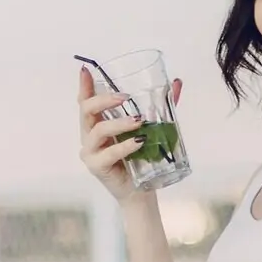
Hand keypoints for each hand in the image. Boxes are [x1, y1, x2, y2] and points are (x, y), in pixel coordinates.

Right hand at [78, 64, 182, 201]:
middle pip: (86, 110)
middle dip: (104, 100)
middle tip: (125, 97)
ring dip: (118, 123)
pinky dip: (124, 146)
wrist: (141, 192)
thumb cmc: (141, 159)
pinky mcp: (97, 167)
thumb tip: (176, 83)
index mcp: (98, 123)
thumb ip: (161, 107)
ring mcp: (91, 152)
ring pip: (97, 130)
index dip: (84, 85)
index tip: (86, 70)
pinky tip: (138, 142)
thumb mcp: (151, 128)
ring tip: (138, 121)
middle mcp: (90, 135)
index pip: (86, 101)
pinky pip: (108, 153)